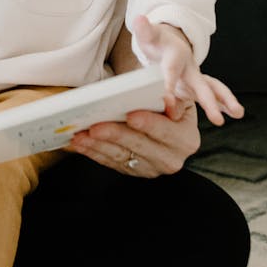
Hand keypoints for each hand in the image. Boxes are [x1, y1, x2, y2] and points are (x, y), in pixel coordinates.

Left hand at [70, 93, 200, 177]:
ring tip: (80, 135)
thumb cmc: (167, 100)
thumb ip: (175, 98)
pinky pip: (111, 162)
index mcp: (186, 139)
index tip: (130, 115)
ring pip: (121, 156)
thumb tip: (170, 103)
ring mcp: (151, 168)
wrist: (164, 115)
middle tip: (94, 126)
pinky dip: (94, 152)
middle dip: (115, 135)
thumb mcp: (178, 94)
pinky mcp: (134, 171)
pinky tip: (79, 143)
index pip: (165, 131)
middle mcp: (171, 159)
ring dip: (97, 146)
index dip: (148, 124)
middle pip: (139, 146)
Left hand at [131, 14, 243, 126]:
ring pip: (213, 88)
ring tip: (238, 113)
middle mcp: (190, 67)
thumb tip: (139, 19)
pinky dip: (223, 103)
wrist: (170, 41)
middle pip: (200, 84)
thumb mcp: (148, 36)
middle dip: (209, 102)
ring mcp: (196, 77)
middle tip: (217, 121)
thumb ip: (144, 31)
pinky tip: (234, 114)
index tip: (169, 104)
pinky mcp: (197, 85)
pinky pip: (213, 94)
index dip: (168, 88)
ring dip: (225, 101)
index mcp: (175, 56)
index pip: (171, 73)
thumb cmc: (157, 42)